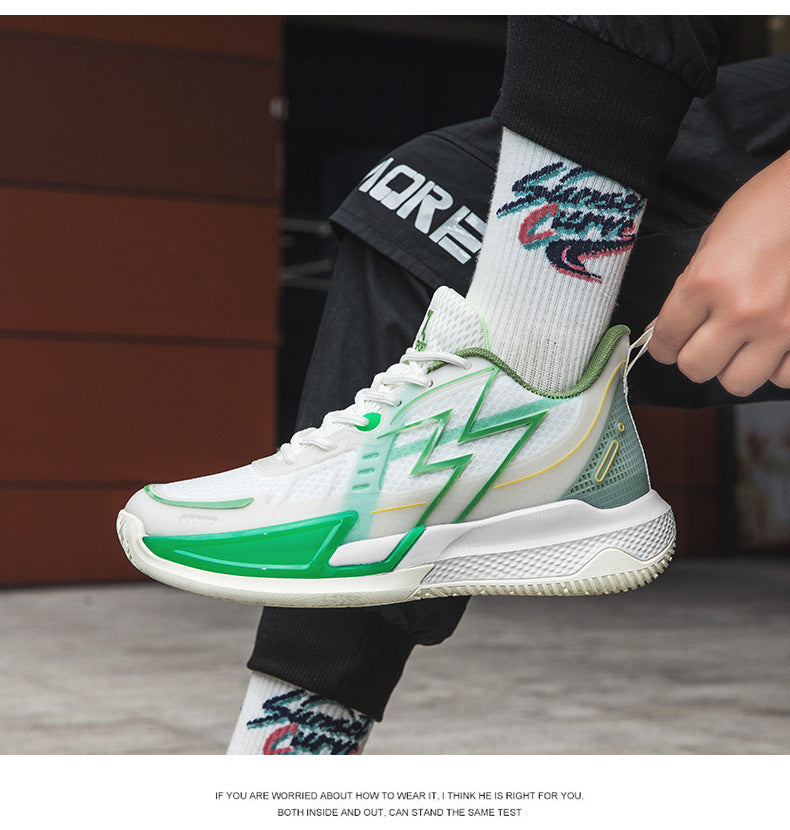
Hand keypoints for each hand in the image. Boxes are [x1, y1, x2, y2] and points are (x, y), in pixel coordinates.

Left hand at [648, 150, 789, 395]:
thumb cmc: (769, 206)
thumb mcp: (714, 240)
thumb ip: (689, 288)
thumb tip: (666, 328)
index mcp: (706, 281)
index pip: (666, 338)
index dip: (663, 346)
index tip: (669, 345)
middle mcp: (740, 311)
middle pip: (695, 369)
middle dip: (695, 357)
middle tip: (705, 342)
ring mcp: (781, 327)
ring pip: (737, 382)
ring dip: (734, 367)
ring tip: (743, 345)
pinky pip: (784, 378)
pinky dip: (777, 367)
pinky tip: (777, 346)